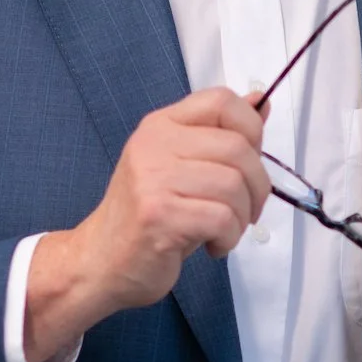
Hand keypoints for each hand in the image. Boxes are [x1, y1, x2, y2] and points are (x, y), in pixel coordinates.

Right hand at [25, 88, 268, 361]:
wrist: (101, 261)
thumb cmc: (151, 215)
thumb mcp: (182, 166)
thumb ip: (219, 135)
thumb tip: (260, 102)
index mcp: (161, 125)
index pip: (220, 100)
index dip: (251, 128)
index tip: (249, 161)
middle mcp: (154, 144)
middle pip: (237, 147)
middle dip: (257, 185)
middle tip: (246, 210)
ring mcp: (153, 179)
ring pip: (234, 185)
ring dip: (243, 216)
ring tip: (225, 231)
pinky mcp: (158, 216)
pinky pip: (222, 219)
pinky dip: (229, 238)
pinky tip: (213, 246)